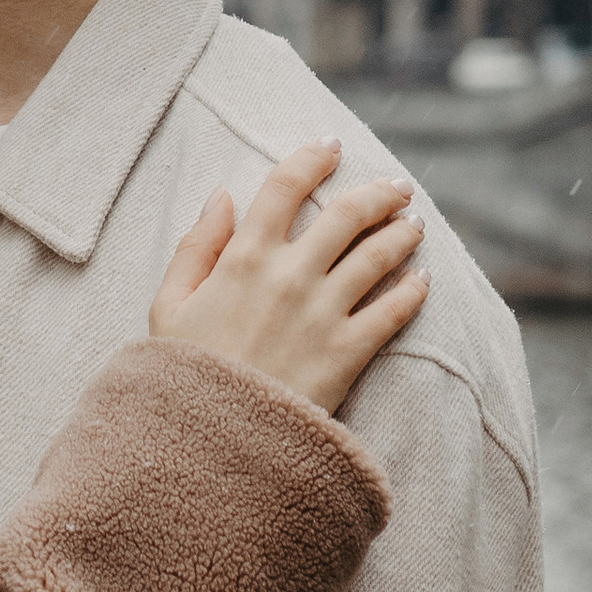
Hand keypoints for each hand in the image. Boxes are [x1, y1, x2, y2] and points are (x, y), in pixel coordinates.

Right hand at [148, 140, 426, 410]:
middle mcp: (289, 275)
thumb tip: (223, 195)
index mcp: (242, 257)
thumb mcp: (168, 304)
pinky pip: (394, 311)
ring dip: (402, 233)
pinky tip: (423, 279)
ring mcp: (323, 313)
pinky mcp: (348, 354)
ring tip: (414, 224)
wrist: (209, 445)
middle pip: (347, 214)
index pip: (285, 186)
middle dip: (378, 193)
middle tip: (396, 187)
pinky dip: (414, 289)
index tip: (331, 146)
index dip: (312, 157)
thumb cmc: (183, 375)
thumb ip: (196, 245)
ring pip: (378, 255)